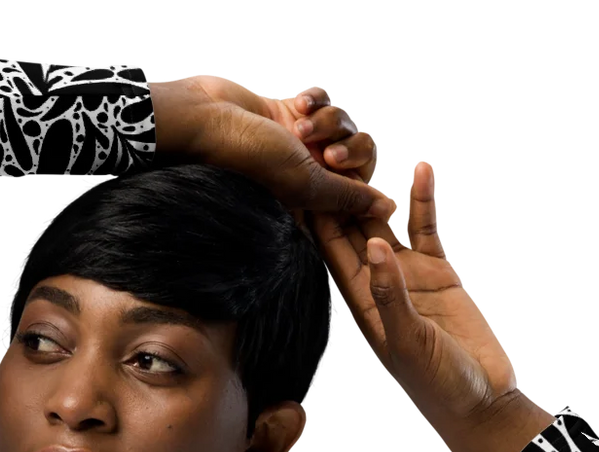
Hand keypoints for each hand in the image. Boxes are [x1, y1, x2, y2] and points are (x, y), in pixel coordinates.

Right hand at [152, 72, 398, 230]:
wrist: (210, 117)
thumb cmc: (252, 157)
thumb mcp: (308, 183)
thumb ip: (350, 196)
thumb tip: (388, 208)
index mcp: (315, 200)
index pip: (361, 191)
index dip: (361, 180)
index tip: (344, 174)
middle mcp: (311, 171)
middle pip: (361, 150)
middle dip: (349, 144)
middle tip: (326, 153)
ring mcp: (301, 140)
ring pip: (344, 118)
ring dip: (326, 118)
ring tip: (298, 124)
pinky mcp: (291, 110)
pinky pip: (324, 96)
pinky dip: (314, 96)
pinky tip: (295, 102)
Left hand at [309, 159, 538, 451]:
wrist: (483, 402)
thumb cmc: (438, 387)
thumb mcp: (409, 345)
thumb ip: (390, 297)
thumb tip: (372, 245)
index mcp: (359, 305)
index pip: (329, 252)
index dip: (314, 215)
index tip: (298, 176)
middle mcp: (378, 284)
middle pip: (350, 228)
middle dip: (338, 190)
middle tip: (323, 143)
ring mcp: (409, 275)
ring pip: (387, 219)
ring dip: (376, 186)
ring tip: (366, 144)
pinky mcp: (440, 271)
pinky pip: (427, 226)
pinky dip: (424, 198)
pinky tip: (421, 166)